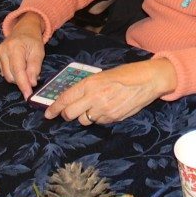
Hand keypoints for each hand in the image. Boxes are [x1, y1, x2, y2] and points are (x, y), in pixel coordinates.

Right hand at [0, 12, 44, 97]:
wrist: (24, 28)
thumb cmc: (33, 40)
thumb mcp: (38, 52)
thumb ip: (35, 68)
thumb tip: (31, 83)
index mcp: (15, 47)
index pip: (18, 71)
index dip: (23, 85)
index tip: (28, 95)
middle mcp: (3, 50)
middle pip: (10, 76)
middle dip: (22, 80)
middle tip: (32, 76)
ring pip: (6, 76)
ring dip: (17, 76)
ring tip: (25, 66)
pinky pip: (3, 72)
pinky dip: (11, 72)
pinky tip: (17, 64)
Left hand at [45, 59, 176, 124]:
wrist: (147, 80)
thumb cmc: (125, 74)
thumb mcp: (103, 76)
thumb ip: (87, 87)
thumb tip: (73, 98)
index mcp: (90, 83)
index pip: (66, 98)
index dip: (54, 108)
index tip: (48, 114)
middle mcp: (94, 97)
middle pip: (70, 114)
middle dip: (67, 115)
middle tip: (69, 113)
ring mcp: (104, 109)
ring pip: (84, 120)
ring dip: (85, 116)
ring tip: (95, 106)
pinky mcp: (113, 118)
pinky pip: (99, 122)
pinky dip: (99, 118)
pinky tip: (107, 108)